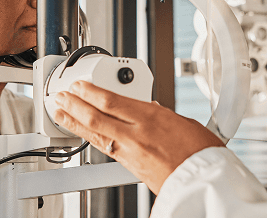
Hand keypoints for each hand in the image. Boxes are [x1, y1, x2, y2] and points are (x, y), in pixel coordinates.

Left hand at [52, 81, 224, 193]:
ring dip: (75, 121)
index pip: (112, 100)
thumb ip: (162, 115)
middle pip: (97, 115)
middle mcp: (137, 133)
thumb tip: (152, 110)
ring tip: (61, 112)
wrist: (205, 181)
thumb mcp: (184, 122)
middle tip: (62, 96)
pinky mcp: (131, 166)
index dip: (91, 91)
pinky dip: (90, 139)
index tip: (80, 85)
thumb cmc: (201, 152)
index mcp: (152, 116)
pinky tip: (82, 135)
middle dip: (75, 104)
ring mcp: (131, 151)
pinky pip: (104, 149)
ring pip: (96, 133)